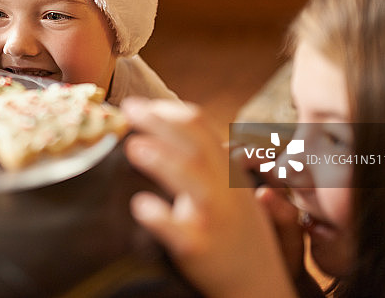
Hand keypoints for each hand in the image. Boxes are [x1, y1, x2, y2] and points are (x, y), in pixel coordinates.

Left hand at [122, 98, 296, 297]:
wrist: (257, 285)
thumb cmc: (235, 231)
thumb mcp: (229, 189)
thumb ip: (206, 160)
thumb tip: (167, 125)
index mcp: (227, 170)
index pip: (202, 129)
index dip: (171, 112)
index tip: (143, 104)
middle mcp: (224, 190)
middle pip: (195, 146)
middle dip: (162, 123)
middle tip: (128, 109)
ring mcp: (215, 218)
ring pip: (193, 182)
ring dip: (163, 160)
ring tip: (133, 146)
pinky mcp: (201, 248)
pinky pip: (181, 231)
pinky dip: (161, 216)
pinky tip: (139, 205)